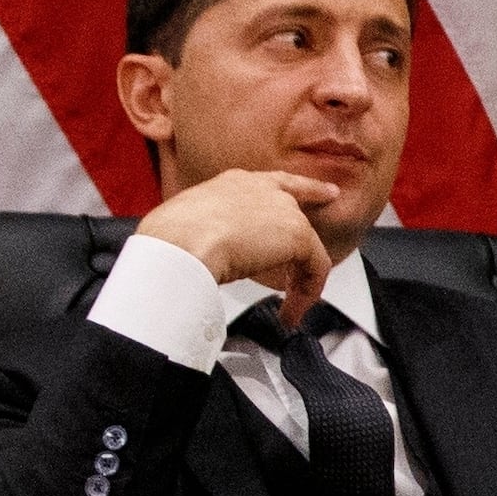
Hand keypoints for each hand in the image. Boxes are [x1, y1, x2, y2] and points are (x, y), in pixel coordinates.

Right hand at [136, 168, 342, 327]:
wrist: (179, 245)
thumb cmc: (170, 238)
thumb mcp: (189, 225)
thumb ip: (210, 230)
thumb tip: (208, 253)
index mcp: (234, 184)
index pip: (278, 183)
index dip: (307, 190)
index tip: (326, 193)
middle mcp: (263, 189)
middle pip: (298, 217)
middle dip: (304, 249)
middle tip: (306, 277)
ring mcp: (283, 210)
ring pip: (306, 250)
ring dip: (298, 284)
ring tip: (287, 309)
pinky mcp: (298, 235)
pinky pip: (315, 268)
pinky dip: (306, 294)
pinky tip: (291, 312)